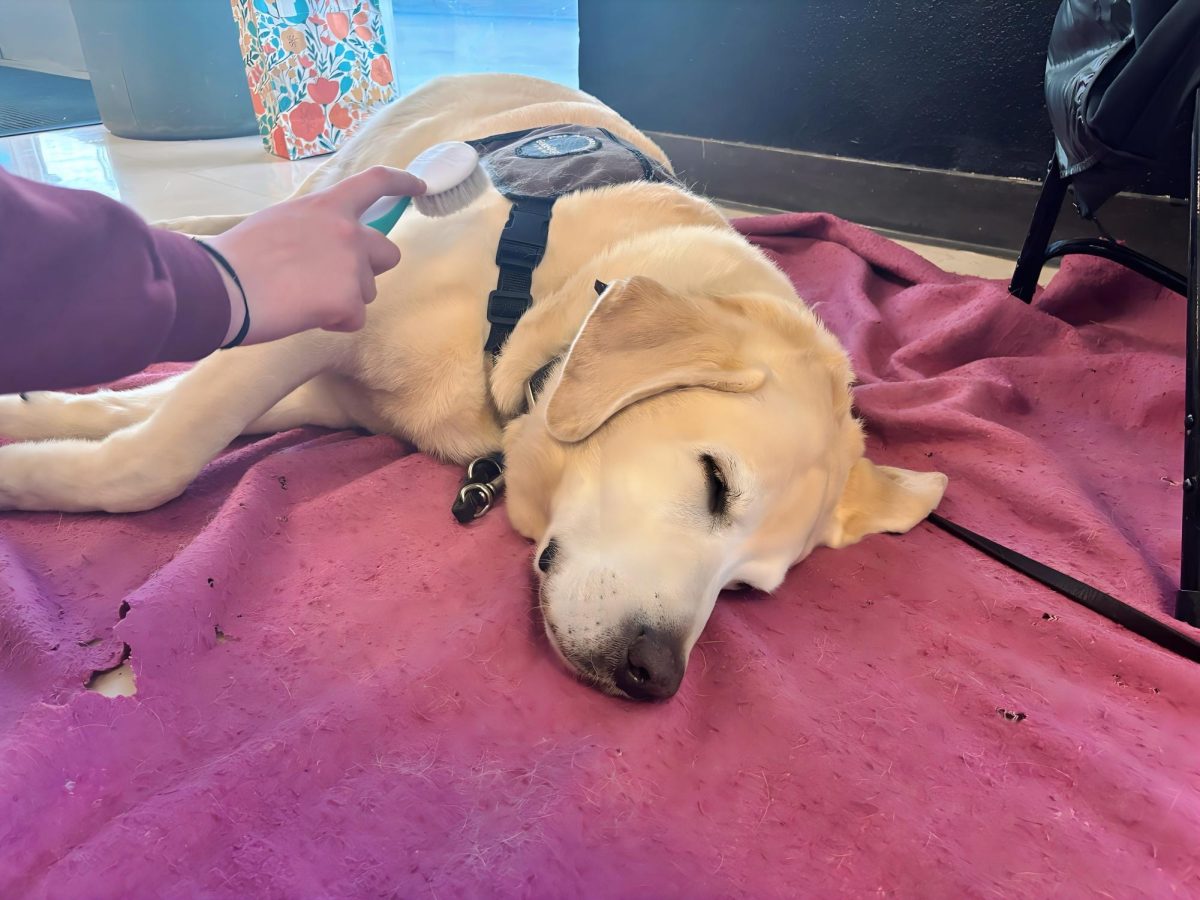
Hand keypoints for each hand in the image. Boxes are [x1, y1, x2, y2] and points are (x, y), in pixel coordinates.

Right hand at [206, 166, 425, 345]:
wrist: (222, 286)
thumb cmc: (238, 257)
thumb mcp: (279, 222)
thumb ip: (312, 228)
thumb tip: (320, 247)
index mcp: (326, 206)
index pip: (375, 182)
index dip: (403, 183)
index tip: (419, 186)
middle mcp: (347, 231)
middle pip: (388, 253)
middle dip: (369, 269)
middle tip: (334, 281)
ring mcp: (351, 265)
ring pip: (368, 291)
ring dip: (344, 299)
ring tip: (302, 298)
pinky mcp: (348, 299)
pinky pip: (355, 318)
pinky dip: (334, 322)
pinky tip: (304, 314)